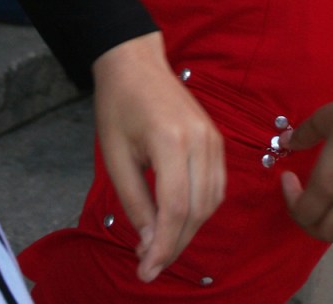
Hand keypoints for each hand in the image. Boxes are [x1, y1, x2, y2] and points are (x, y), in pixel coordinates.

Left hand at [93, 32, 224, 281]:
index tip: (145, 270)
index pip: (176, 209)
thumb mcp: (115, 156)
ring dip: (189, 231)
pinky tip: (178, 220)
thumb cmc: (118, 104)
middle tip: (149, 264)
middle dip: (175, 244)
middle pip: (198, 210)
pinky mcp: (216, 138)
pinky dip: (201, 209)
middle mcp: (201, 140)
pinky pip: (217, 185)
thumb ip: (134, 201)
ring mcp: (213, 138)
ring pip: (212, 201)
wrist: (136, 62)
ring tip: (161, 245)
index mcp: (171, 140)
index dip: (163, 247)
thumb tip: (148, 242)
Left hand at [279, 73, 332, 240]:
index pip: (303, 214)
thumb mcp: (323, 119)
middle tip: (302, 198)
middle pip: (325, 233)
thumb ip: (303, 135)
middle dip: (308, 221)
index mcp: (328, 185)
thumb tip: (286, 141)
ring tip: (328, 197)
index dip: (290, 200)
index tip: (288, 177)